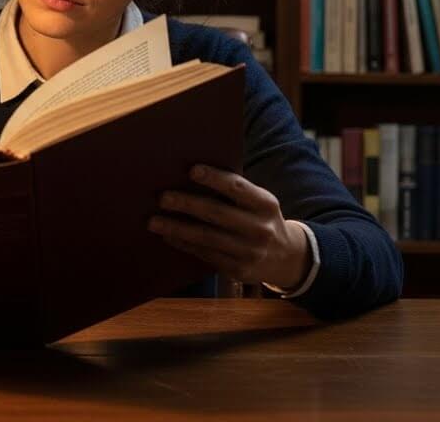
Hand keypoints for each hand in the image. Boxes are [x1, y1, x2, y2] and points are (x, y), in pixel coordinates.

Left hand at [148, 163, 310, 291]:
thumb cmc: (260, 219)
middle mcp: (260, 228)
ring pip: (206, 238)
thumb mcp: (259, 202)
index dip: (215, 179)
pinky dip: (183, 244)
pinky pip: (205, 254)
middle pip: (217, 213)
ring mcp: (249, 252)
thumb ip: (235, 191)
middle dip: (187, 204)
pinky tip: (167, 235)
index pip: (238, 188)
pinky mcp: (237, 270)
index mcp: (265, 204)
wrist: (286, 258)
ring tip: (153, 221)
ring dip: (177, 228)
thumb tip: (191, 175)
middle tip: (162, 198)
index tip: (192, 170)